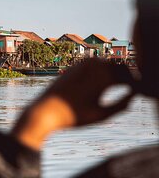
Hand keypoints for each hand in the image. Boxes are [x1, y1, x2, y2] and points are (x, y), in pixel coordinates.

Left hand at [11, 59, 135, 149]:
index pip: (129, 77)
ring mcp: (83, 63)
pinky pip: (95, 63)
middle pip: (120, 66)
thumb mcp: (100, 115)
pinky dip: (102, 70)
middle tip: (128, 88)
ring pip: (107, 63)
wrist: (44, 111)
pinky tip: (102, 81)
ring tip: (118, 85)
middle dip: (126, 75)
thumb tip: (132, 95)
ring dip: (114, 71)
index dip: (134, 86)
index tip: (132, 95)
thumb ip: (121, 105)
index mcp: (103, 76)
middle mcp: (94, 65)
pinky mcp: (75, 65)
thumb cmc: (72, 116)